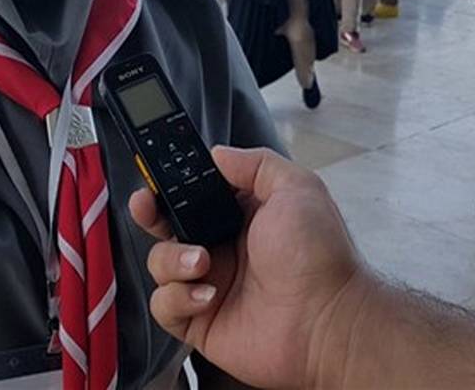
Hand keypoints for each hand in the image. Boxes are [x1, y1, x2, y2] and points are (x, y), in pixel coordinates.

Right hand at [130, 147, 366, 389]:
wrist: (328, 320)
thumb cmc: (320, 257)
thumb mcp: (296, 188)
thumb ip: (255, 164)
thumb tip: (219, 153)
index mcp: (239, 216)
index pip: (191, 195)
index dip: (169, 186)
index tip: (155, 179)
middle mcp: (221, 248)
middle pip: (165, 226)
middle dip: (149, 213)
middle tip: (146, 207)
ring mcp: (209, 284)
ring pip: (159, 264)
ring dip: (172, 259)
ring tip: (202, 262)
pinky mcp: (200, 321)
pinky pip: (165, 305)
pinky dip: (178, 297)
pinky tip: (207, 295)